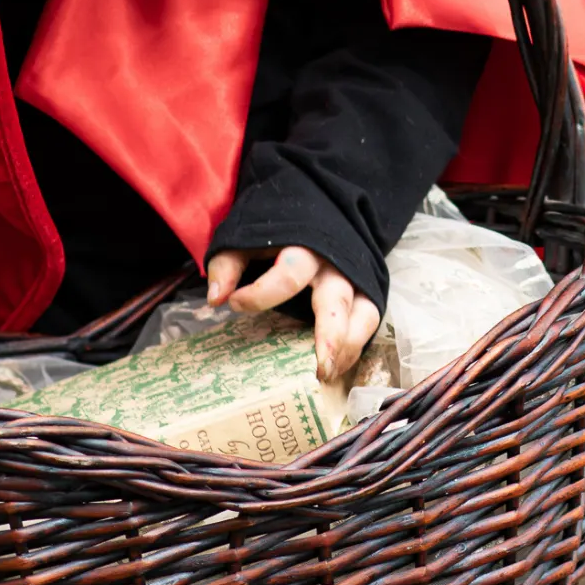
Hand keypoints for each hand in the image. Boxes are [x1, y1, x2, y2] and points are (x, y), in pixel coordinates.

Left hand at [206, 246, 379, 384]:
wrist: (316, 209)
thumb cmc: (277, 230)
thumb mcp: (246, 238)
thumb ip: (228, 264)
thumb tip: (216, 298)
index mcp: (303, 248)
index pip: (287, 275)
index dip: (260, 294)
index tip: (234, 304)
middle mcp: (334, 265)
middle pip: (336, 301)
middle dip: (330, 337)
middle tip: (318, 369)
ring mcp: (354, 279)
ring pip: (362, 315)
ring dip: (348, 349)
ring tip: (327, 376)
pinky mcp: (366, 291)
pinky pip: (367, 322)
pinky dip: (354, 348)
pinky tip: (335, 368)